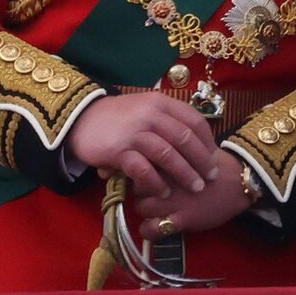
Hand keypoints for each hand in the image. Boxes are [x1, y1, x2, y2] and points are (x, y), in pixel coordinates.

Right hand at [66, 92, 220, 199]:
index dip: (207, 142)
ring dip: (185, 174)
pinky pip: (144, 170)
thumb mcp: (145, 108)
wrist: (81, 118)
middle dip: (202, 161)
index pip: (194, 121)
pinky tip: (164, 192)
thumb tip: (196, 142)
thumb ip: (168, 119)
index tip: (214, 158)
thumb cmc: (119, 117)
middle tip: (211, 177)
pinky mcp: (119, 150)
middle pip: (185, 139)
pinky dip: (157, 183)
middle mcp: (150, 114)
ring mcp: (134, 132)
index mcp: (160, 102)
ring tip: (195, 188)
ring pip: (168, 155)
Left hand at [134, 148, 257, 237]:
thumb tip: (150, 151)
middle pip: (137, 187)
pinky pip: (151, 229)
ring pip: (141, 207)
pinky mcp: (180, 219)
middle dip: (143, 191)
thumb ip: (170, 151)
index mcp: (169, 159)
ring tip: (156, 210)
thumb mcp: (192, 149)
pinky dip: (149, 230)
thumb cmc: (214, 165)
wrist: (238, 182)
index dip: (141, 172)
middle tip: (153, 193)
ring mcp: (172, 200)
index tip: (148, 176)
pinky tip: (155, 227)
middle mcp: (167, 179)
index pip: (140, 165)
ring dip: (146, 209)